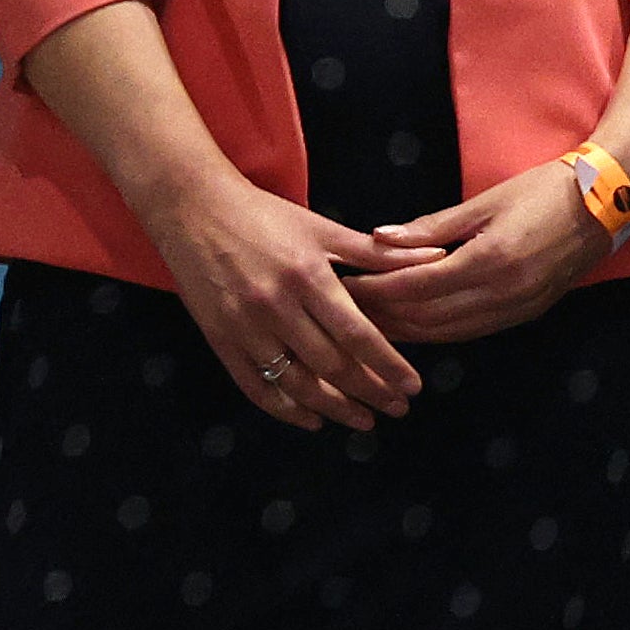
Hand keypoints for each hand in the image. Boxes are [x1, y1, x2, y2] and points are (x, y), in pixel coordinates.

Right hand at [156, 163, 414, 430]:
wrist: (191, 209)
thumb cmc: (264, 215)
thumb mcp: (323, 229)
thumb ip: (378, 254)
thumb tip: (438, 257)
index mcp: (307, 277)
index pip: (357, 334)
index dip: (388, 365)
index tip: (413, 387)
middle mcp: (274, 306)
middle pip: (330, 365)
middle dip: (369, 392)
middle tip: (398, 409)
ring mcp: (242, 326)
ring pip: (294, 382)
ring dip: (333, 408)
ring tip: (363, 420)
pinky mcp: (218, 338)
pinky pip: (254, 385)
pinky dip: (284, 408)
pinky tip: (311, 420)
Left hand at [353, 157, 610, 347]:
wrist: (610, 201)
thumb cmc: (546, 189)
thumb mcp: (486, 201)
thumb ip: (432, 226)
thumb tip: (378, 238)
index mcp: (489, 260)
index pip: (413, 286)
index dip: (373, 290)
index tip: (341, 284)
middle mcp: (503, 293)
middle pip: (425, 318)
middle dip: (380, 316)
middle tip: (343, 309)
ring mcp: (518, 308)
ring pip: (446, 333)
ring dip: (405, 331)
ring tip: (370, 323)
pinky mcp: (527, 313)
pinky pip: (471, 332)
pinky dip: (437, 332)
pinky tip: (414, 326)